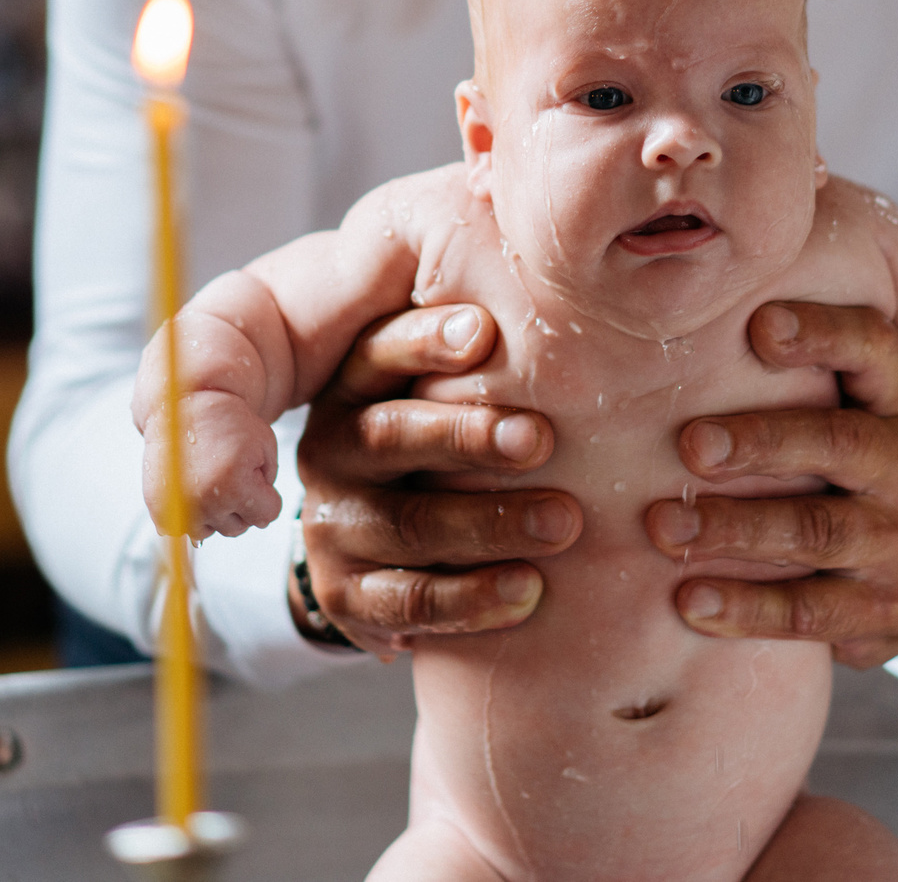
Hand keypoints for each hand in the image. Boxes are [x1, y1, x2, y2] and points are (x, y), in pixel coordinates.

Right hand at [139, 383, 280, 540]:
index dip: (267, 493)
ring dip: (216, 513)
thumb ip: (270, 483)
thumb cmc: (228, 423)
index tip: (253, 472)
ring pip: (213, 531)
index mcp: (234, 485)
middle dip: (242, 503)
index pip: (268, 514)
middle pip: (241, 527)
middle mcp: (205, 501)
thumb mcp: (265, 446)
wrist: (184, 407)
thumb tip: (257, 515)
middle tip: (230, 471)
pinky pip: (184, 530)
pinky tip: (194, 491)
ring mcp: (179, 508)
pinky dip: (191, 516)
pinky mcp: (159, 509)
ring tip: (212, 480)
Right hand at [296, 305, 583, 657]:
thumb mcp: (434, 388)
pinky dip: (471, 600)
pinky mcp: (345, 596)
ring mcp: (334, 527)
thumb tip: (559, 295)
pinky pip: (408, 601)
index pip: (379, 353)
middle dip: (467, 436)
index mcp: (354, 388)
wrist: (365, 545)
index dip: (427, 340)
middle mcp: (333, 452)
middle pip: (391, 435)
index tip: (485, 332)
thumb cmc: (434, 439)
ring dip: (489, 525)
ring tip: (563, 523)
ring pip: (408, 525)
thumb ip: (477, 349)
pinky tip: (528, 591)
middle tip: (542, 439)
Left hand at [644, 302, 897, 668]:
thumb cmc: (855, 467)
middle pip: (842, 444)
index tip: (759, 326)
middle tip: (689, 444)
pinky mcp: (883, 612)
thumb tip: (691, 303)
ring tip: (664, 527)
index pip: (874, 348)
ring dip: (735, 529)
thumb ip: (802, 366)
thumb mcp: (855, 409)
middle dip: (762, 441)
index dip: (822, 333)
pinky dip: (745, 609)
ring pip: (818, 532)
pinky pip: (809, 612)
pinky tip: (690, 601)